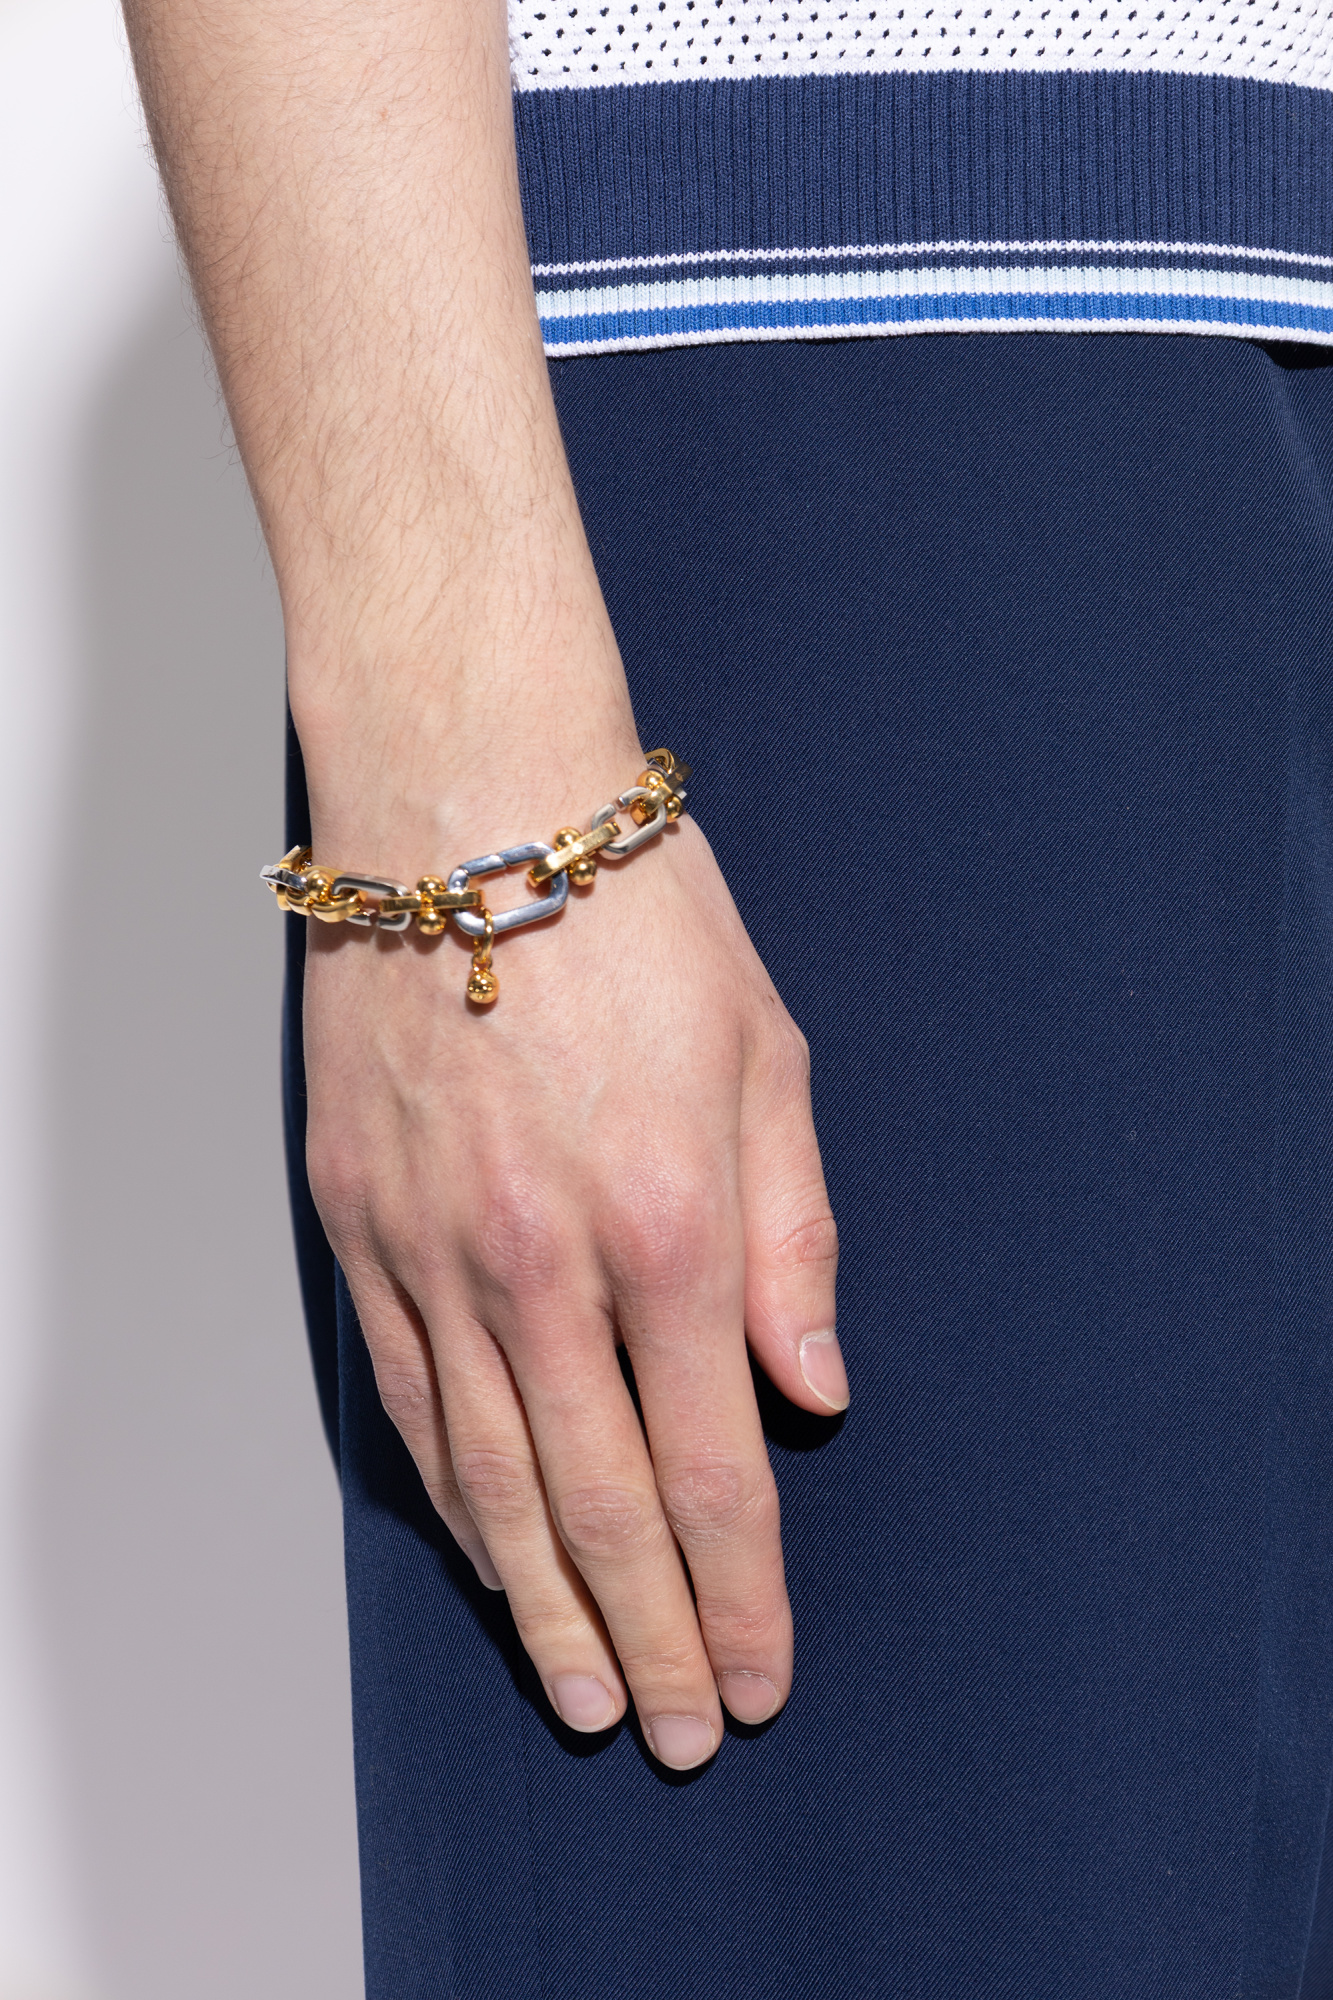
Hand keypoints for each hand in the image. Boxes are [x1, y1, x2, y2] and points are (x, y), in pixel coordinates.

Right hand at [302, 801, 844, 1769]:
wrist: (464, 808)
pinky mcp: (357, 1224)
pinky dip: (449, 1496)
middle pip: (599, 1501)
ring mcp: (432, 1249)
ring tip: (581, 1691)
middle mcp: (541, 1260)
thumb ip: (794, 1233)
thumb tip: (813, 1386)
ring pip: (486, 1475)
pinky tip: (483, 1555)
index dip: (740, 1591)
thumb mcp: (766, 1054)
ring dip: (540, 1600)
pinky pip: (402, 1397)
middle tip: (677, 1730)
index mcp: (668, 1219)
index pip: (714, 1462)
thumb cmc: (633, 918)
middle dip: (651, 1633)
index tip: (761, 1677)